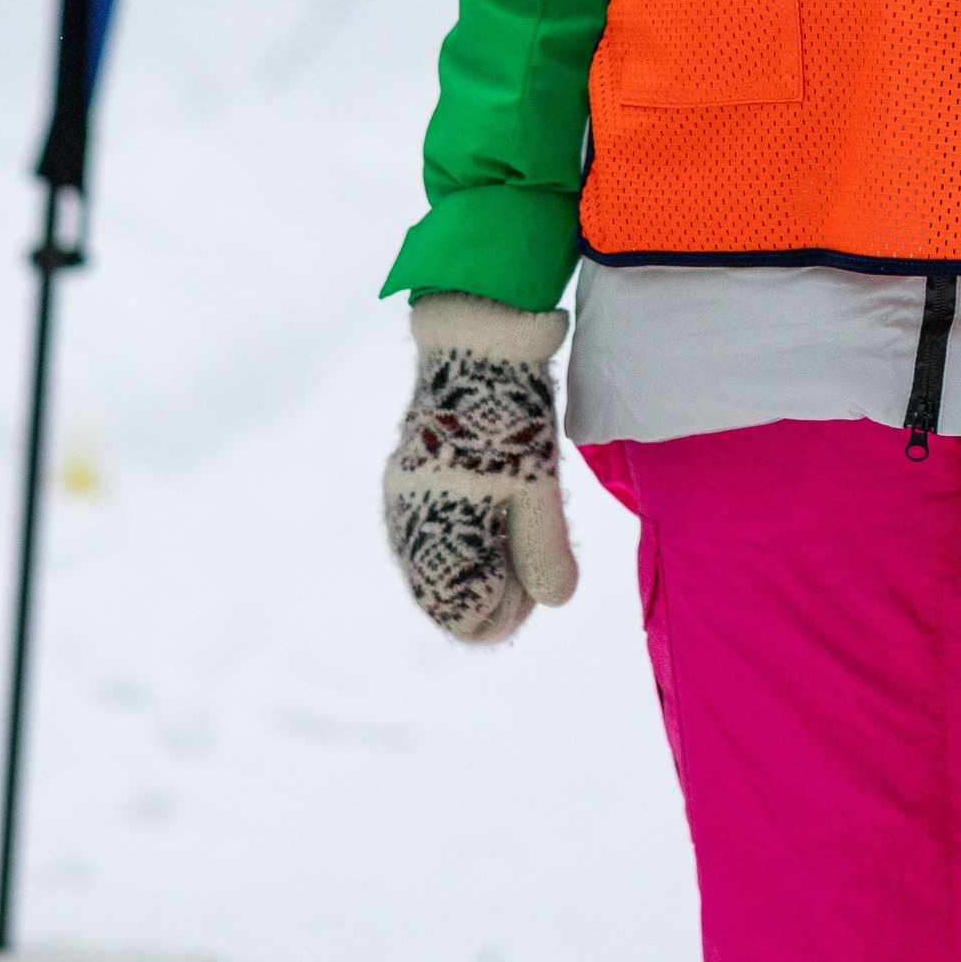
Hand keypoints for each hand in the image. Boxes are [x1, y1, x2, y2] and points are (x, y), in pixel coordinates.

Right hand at [384, 296, 576, 643]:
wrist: (474, 343)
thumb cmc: (512, 417)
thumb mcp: (539, 486)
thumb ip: (544, 551)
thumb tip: (556, 601)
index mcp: (442, 534)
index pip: (468, 617)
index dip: (511, 613)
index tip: (541, 585)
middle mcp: (411, 526)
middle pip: (447, 599)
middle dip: (495, 594)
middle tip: (537, 568)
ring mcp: (404, 502)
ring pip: (435, 568)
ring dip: (476, 569)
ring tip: (519, 540)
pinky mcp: (407, 479)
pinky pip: (426, 537)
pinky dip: (459, 543)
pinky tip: (492, 522)